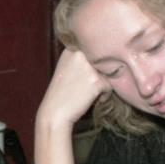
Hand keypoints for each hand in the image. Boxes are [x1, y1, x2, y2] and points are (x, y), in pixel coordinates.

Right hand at [34, 49, 110, 163]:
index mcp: (71, 49)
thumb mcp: (67, 69)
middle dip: (99, 75)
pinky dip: (104, 95)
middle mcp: (79, 54)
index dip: (93, 66)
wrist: (55, 113)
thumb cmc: (61, 94)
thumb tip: (108, 58)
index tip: (84, 79)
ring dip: (102, 85)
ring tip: (88, 94)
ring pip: (108, 73)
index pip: (93, 52)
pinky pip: (110, 86)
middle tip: (85, 88)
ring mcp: (88, 67)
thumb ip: (82, 60)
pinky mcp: (96, 80)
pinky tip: (92, 100)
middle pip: (102, 61)